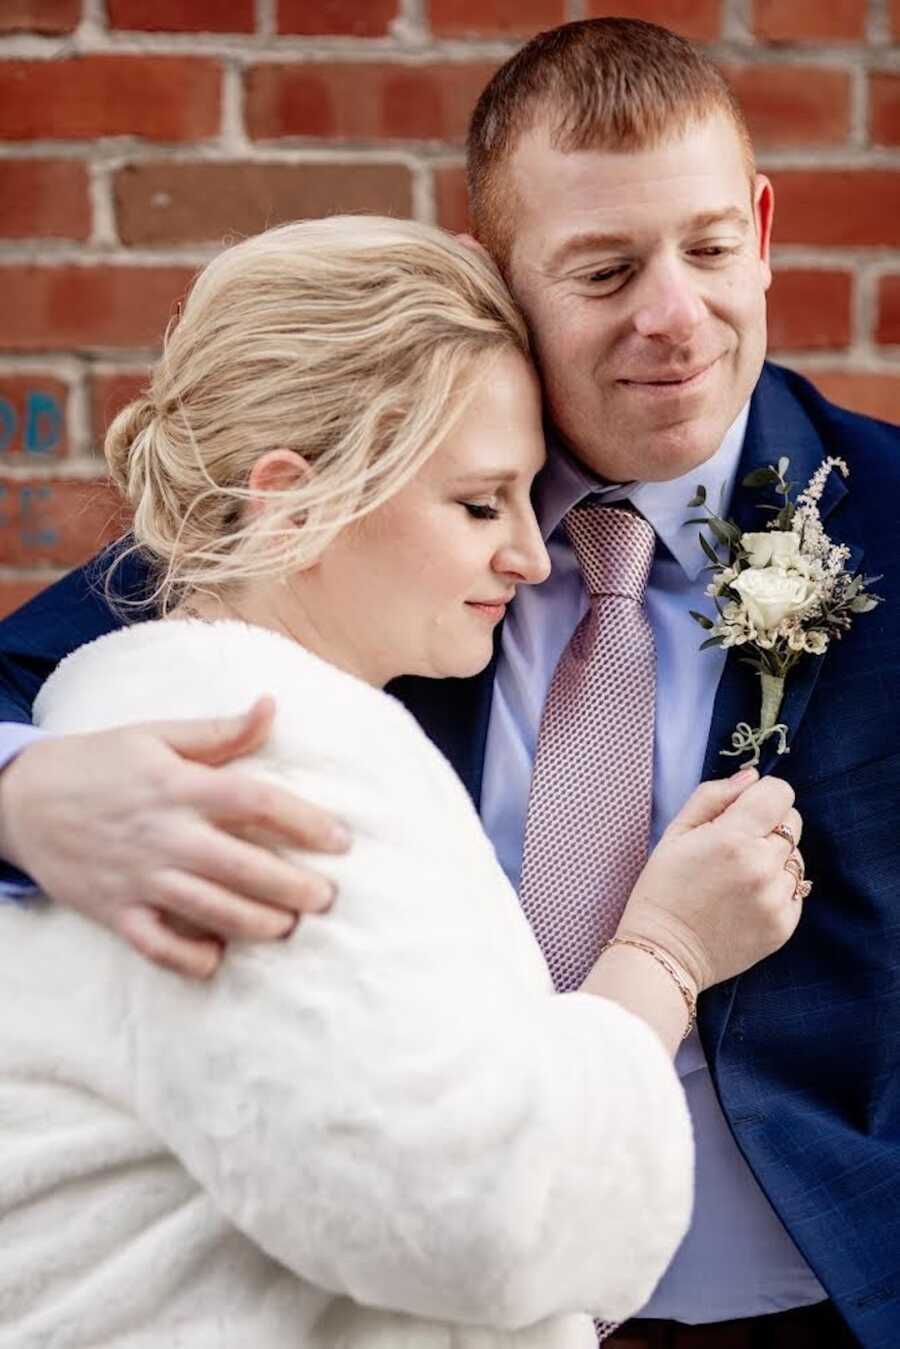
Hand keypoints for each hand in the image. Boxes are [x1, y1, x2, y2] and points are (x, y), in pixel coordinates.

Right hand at [0, 697, 349, 977]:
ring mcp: (139, 878)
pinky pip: (159, 947)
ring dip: (257, 924)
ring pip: (211, 911)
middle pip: (244, 866)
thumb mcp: (155, 735)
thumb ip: (219, 732)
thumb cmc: (97, 762)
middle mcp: (165, 835)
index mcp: (179, 787)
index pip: (256, 802)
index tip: (341, 840)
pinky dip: (192, 957)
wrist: (18, 799)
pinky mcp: (115, 912)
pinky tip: (220, 955)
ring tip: (289, 927)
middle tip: (326, 898)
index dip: (305, 821)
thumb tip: (271, 707)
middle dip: (293, 887)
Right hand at [616, 769, 803, 994]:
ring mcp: (776, 899)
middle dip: (769, 826)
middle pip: (793, 822)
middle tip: (736, 846)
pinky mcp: (784, 925)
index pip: (780, 792)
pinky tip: (746, 899)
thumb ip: (714, 796)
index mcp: (733, 838)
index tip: (744, 809)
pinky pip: (796, 890)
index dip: (762, 795)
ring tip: (740, 877)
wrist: (665, 952)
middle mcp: (761, 867)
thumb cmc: (664, 888)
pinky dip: (777, 889)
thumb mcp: (676, 832)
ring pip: (796, 857)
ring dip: (775, 859)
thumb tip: (752, 776)